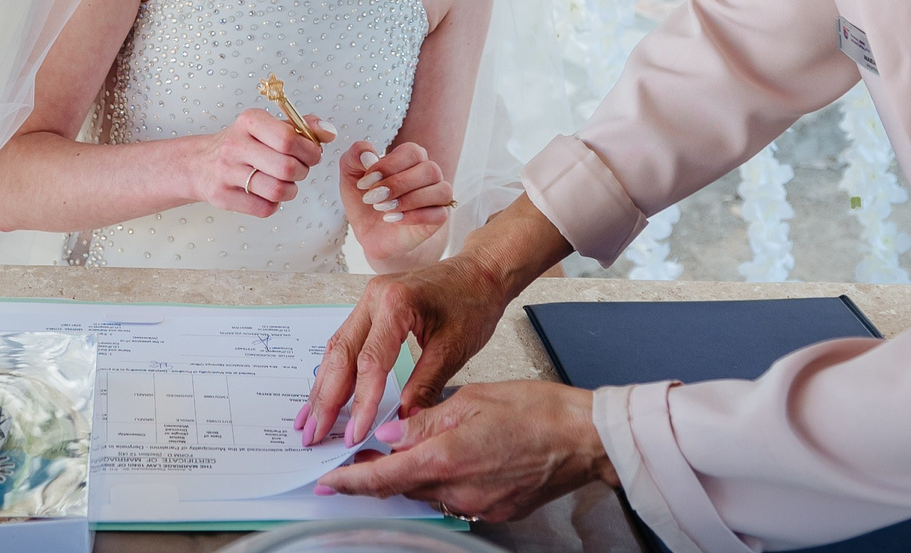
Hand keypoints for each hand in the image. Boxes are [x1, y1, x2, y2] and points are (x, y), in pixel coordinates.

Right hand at [187, 107, 324, 215]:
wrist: (200, 164)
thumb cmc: (243, 144)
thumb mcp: (268, 127)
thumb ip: (301, 127)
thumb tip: (329, 132)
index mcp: (249, 121)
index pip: (289, 138)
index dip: (310, 150)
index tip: (312, 154)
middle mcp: (235, 145)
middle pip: (286, 168)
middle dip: (302, 172)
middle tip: (298, 170)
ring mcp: (226, 172)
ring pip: (277, 191)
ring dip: (290, 190)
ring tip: (285, 183)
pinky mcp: (223, 197)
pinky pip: (265, 209)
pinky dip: (274, 204)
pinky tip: (268, 194)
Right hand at [302, 192, 571, 445]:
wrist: (480, 272)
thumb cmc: (473, 304)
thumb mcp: (454, 350)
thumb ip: (425, 386)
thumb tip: (403, 424)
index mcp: (396, 304)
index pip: (370, 362)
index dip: (361, 402)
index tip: (356, 435)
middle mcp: (373, 298)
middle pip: (340, 354)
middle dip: (326, 399)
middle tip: (313, 436)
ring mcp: (367, 301)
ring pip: (336, 349)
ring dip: (323, 388)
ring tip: (309, 423)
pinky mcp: (369, 309)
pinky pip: (346, 343)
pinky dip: (334, 373)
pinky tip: (325, 396)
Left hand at [311, 381, 616, 522]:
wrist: (583, 438)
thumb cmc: (535, 410)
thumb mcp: (470, 398)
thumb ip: (424, 420)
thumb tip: (389, 434)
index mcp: (446, 458)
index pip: (382, 478)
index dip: (350, 481)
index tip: (327, 481)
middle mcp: (458, 490)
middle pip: (402, 489)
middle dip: (378, 474)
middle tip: (362, 455)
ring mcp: (478, 505)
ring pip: (428, 494)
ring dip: (411, 476)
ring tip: (404, 452)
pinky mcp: (496, 510)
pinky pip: (455, 499)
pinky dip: (442, 481)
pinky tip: (446, 460)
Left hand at [339, 140, 452, 265]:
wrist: (371, 233)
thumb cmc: (365, 200)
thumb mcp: (350, 176)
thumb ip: (354, 157)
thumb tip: (368, 154)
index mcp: (411, 158)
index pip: (412, 152)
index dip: (388, 166)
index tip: (365, 182)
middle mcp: (429, 174)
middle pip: (429, 169)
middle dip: (398, 184)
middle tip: (373, 197)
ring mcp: (437, 196)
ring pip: (441, 190)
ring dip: (409, 200)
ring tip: (383, 208)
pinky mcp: (439, 218)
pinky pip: (440, 214)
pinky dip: (416, 216)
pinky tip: (394, 219)